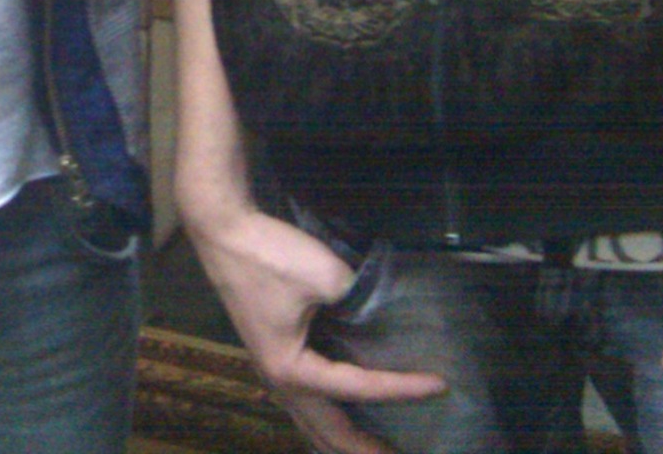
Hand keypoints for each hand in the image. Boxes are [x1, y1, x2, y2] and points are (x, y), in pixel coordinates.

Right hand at [180, 196, 445, 453]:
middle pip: (328, 434)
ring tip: (375, 446)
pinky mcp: (271, 356)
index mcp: (291, 369)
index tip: (439, 386)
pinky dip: (327, 420)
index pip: (358, 388)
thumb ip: (361, 301)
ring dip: (343, 441)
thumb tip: (385, 315)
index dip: (402, 388)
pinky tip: (344, 412)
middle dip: (364, 450)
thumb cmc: (270, 256)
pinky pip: (303, 405)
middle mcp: (279, 382)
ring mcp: (271, 372)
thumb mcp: (325, 276)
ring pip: (310, 425)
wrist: (224, 231)